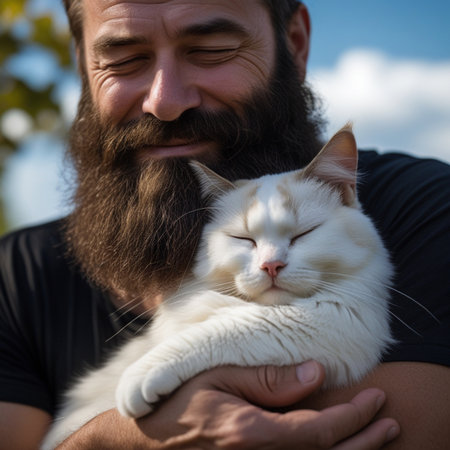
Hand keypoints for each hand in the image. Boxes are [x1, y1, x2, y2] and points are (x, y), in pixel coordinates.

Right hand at [134, 361, 398, 448]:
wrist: (149, 438)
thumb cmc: (181, 398)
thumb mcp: (219, 376)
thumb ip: (268, 379)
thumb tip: (316, 374)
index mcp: (251, 433)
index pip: (318, 431)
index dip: (353, 417)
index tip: (375, 398)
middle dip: (365, 441)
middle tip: (389, 422)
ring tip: (379, 437)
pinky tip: (337, 449)